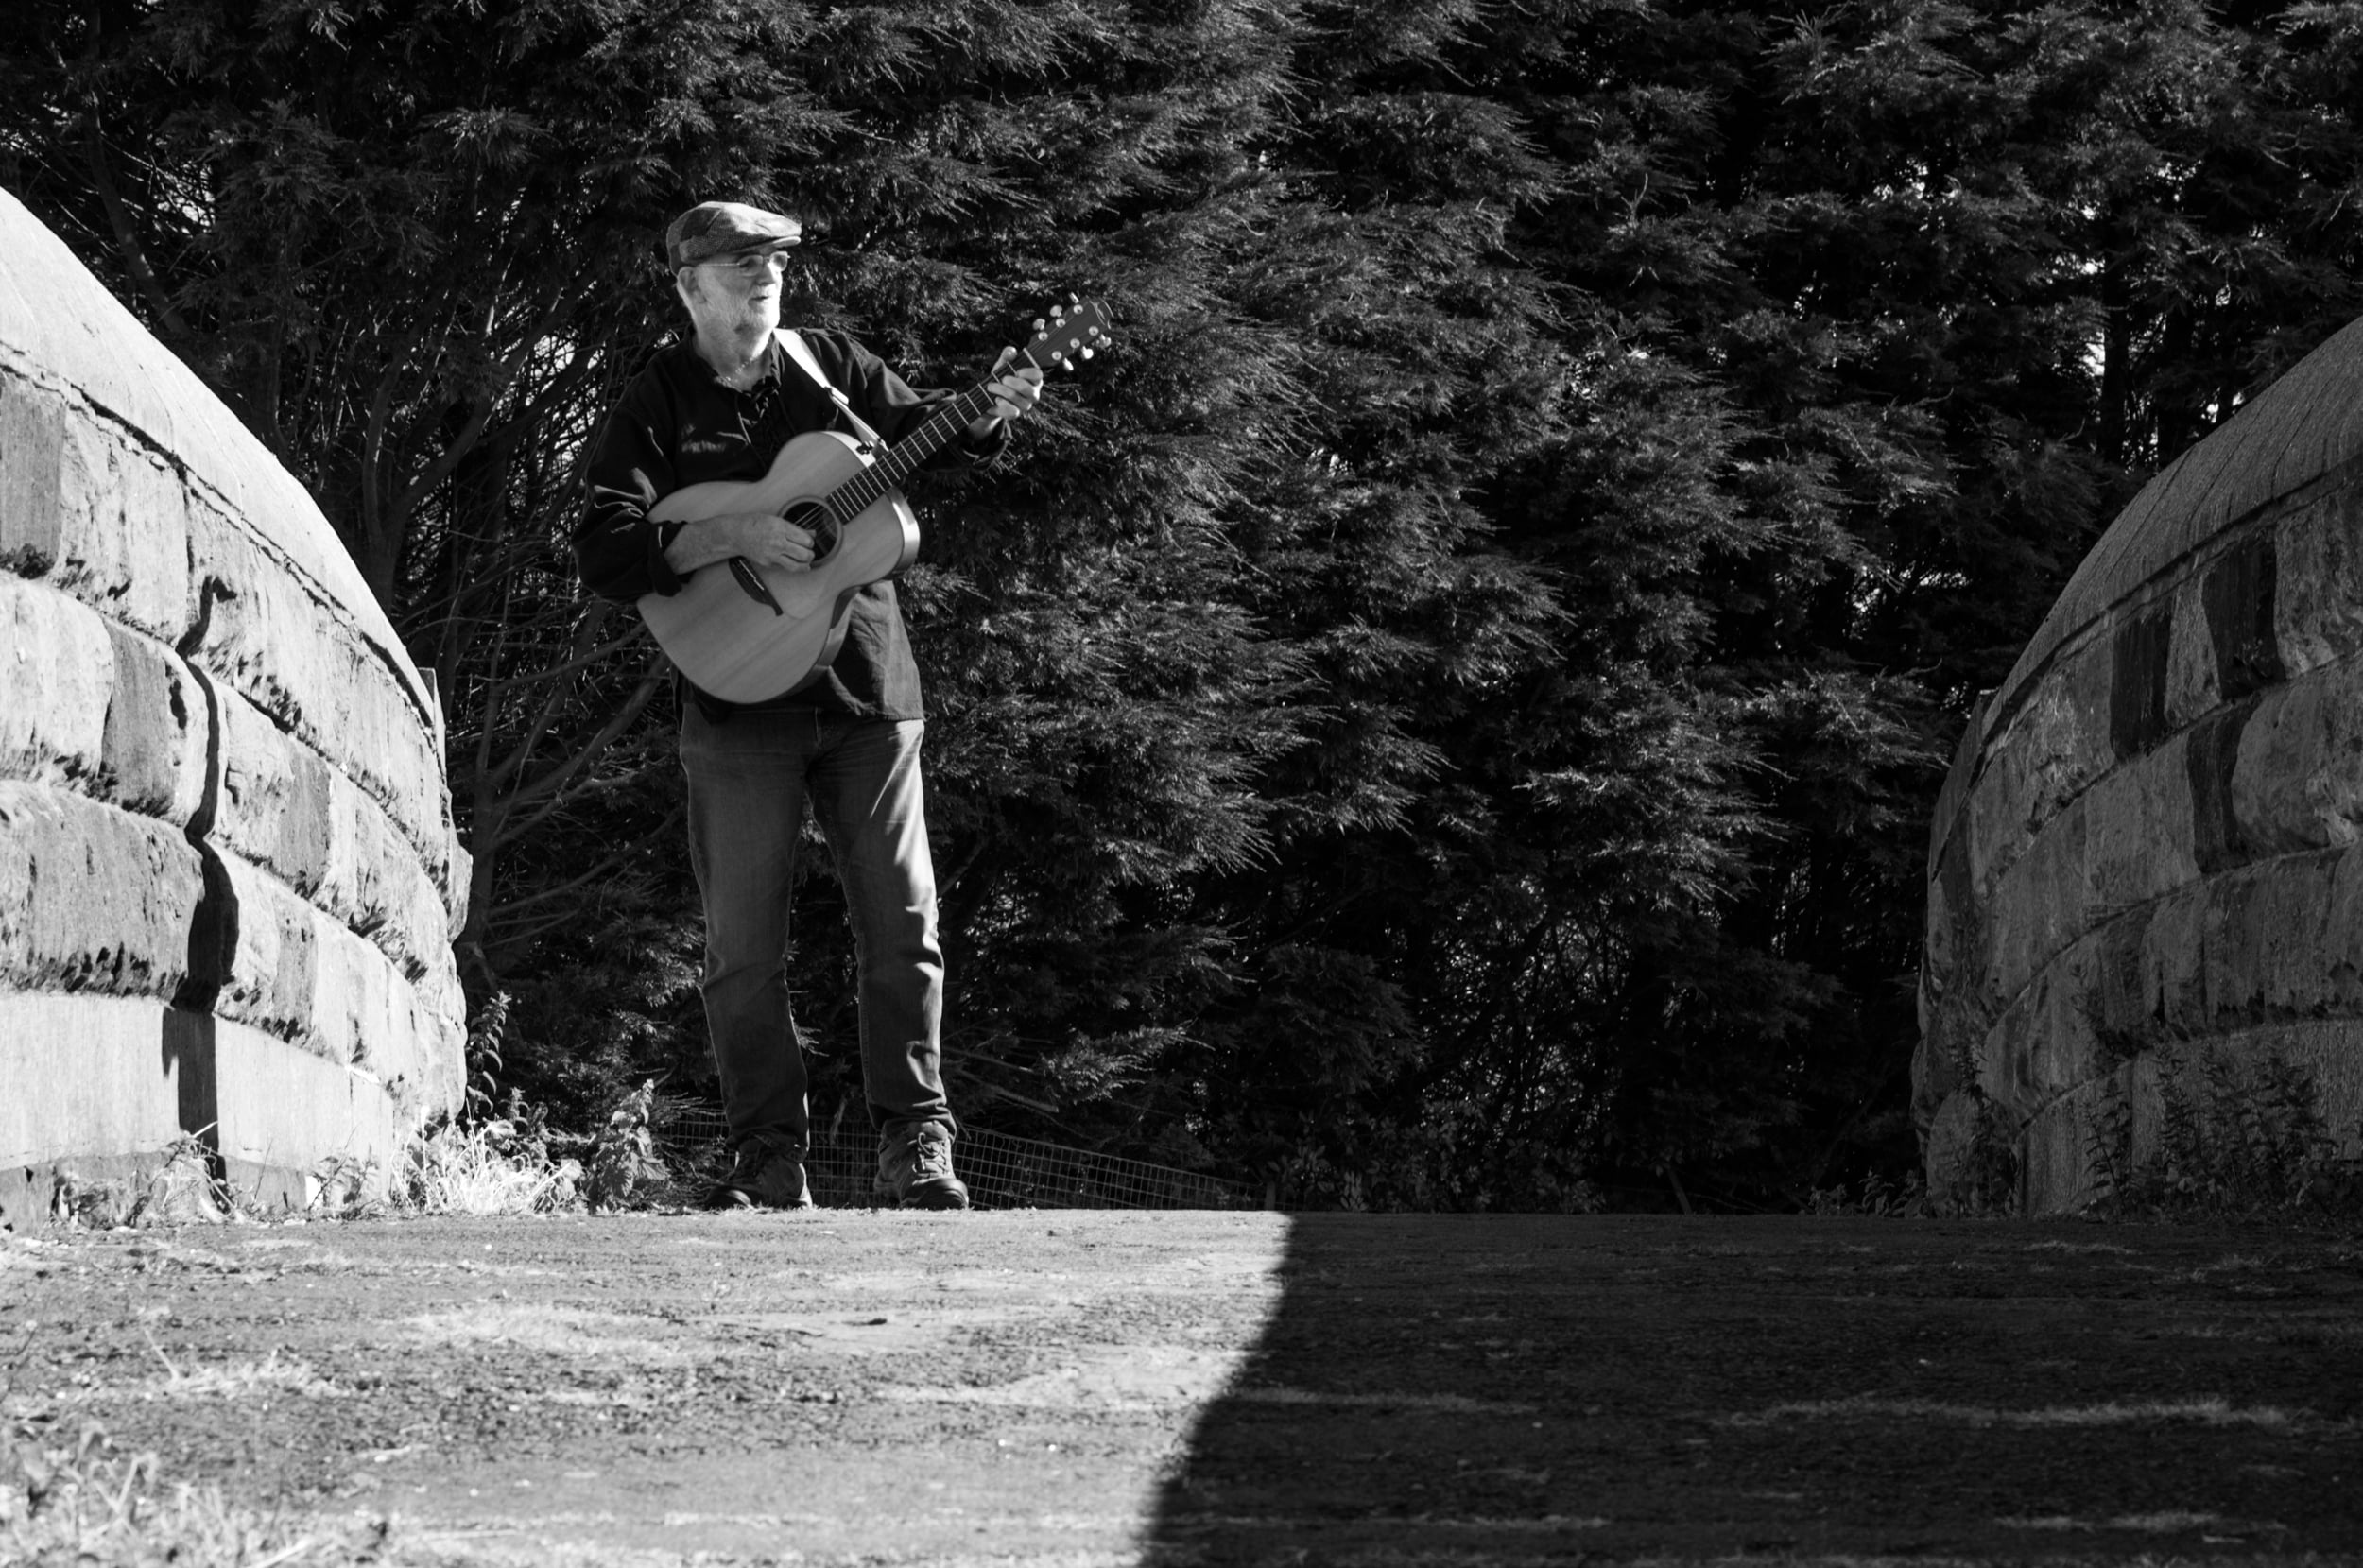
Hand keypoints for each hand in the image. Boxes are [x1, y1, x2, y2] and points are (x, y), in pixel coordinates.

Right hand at [664, 511, 814, 576]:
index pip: (807, 540)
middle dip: (810, 555)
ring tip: (805, 562)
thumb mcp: (776, 520)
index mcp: (781, 528)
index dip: (810, 542)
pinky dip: (789, 565)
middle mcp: (778, 542)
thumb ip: (796, 529)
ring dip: (805, 565)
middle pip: (805, 555)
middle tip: (808, 552)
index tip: (808, 542)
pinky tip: (789, 560)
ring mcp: (772, 554)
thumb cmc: (755, 524)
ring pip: (797, 566)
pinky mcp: (768, 563)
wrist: (736, 534)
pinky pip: (784, 567)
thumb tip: (812, 534)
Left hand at [968, 346, 1043, 436]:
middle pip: (1025, 387)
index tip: (1017, 371)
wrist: (989, 396)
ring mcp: (1025, 405)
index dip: (1027, 372)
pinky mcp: (1015, 414)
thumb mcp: (1003, 364)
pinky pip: (1011, 410)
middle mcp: (1033, 394)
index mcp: (1034, 380)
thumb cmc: (1001, 377)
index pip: (1038, 375)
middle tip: (1002, 379)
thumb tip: (1011, 351)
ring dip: (1000, 389)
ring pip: (1014, 397)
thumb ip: (1007, 355)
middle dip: (1009, 381)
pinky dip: (1001, 402)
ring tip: (992, 386)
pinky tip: (997, 399)